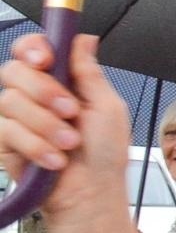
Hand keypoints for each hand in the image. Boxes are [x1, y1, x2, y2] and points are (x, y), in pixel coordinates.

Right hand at [0, 35, 129, 219]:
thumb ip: (90, 72)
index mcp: (61, 82)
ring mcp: (15, 118)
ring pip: (9, 100)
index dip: (33, 48)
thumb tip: (84, 38)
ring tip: (70, 143)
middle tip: (70, 112)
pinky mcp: (3, 142)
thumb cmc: (105, 154)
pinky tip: (54, 159)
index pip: (33, 50)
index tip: (45, 58)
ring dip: (46, 125)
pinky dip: (36, 146)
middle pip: (15, 70)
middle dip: (45, 91)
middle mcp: (34, 96)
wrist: (92, 194)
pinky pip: (6, 130)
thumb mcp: (108, 108)